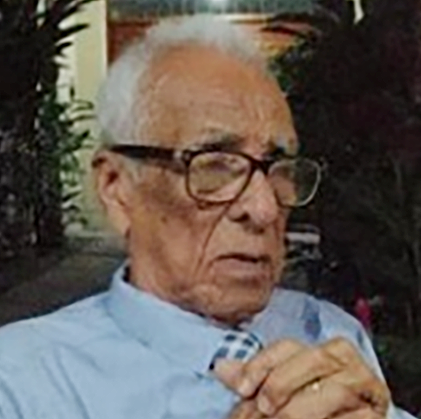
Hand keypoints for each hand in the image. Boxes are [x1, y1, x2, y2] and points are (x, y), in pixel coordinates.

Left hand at [215, 337, 389, 418]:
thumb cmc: (310, 407)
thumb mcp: (281, 391)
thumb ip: (256, 378)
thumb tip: (219, 367)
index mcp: (322, 349)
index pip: (288, 347)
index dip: (263, 364)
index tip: (244, 389)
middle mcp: (346, 361)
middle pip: (313, 359)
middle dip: (282, 384)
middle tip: (263, 408)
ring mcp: (365, 387)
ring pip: (332, 390)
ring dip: (299, 411)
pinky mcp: (375, 415)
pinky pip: (353, 417)